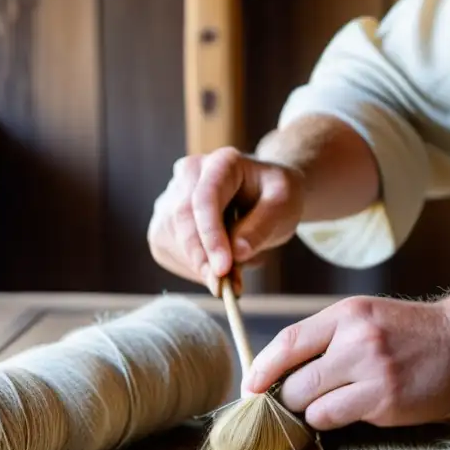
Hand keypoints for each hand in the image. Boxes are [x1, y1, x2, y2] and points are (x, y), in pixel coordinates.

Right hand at [147, 147, 303, 294]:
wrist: (265, 195)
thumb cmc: (275, 196)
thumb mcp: (284, 206)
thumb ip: (262, 226)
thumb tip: (237, 252)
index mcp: (221, 162)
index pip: (205, 198)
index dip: (211, 236)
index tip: (223, 269)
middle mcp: (189, 173)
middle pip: (181, 219)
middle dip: (201, 259)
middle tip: (225, 288)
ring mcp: (171, 196)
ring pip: (169, 238)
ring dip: (197, 267)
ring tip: (233, 278)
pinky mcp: (165, 221)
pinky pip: (166, 251)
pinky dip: (190, 268)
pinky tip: (216, 268)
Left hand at [245, 296, 449, 430]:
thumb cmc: (412, 333)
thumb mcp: (367, 317)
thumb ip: (328, 338)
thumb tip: (279, 371)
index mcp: (347, 314)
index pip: (288, 342)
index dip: (261, 368)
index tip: (250, 387)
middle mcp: (357, 340)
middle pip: (294, 383)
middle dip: (290, 398)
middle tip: (303, 400)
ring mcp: (372, 372)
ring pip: (312, 407)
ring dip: (315, 412)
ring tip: (338, 402)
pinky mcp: (386, 401)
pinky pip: (338, 419)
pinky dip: (340, 419)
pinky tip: (362, 407)